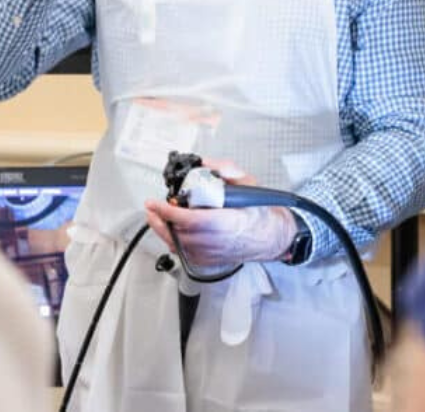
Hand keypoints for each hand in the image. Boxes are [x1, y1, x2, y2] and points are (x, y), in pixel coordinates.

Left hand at [145, 159, 296, 265]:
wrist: (273, 237)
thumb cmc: (262, 214)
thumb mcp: (248, 184)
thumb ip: (226, 169)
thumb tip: (206, 163)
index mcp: (225, 223)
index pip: (188, 219)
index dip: (167, 211)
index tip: (155, 203)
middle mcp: (216, 242)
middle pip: (177, 234)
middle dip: (159, 220)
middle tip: (151, 207)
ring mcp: (211, 255)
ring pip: (177, 245)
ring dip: (164, 230)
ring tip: (157, 217)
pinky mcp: (209, 262)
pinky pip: (184, 253)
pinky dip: (174, 242)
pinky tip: (171, 231)